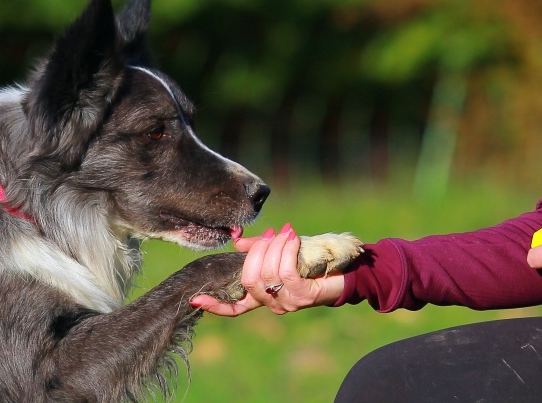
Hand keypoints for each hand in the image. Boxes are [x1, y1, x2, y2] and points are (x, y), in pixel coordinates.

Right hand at [191, 223, 344, 316]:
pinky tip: (292, 238)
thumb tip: (237, 243)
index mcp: (263, 297)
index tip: (195, 300)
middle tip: (269, 235)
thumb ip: (257, 250)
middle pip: (248, 281)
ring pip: (267, 274)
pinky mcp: (303, 296)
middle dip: (256, 253)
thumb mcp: (280, 254)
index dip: (215, 305)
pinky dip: (286, 250)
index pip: (234, 308)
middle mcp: (272, 304)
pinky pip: (286, 272)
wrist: (347, 271)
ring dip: (273, 247)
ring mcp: (287, 302)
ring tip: (285, 233)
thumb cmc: (311, 263)